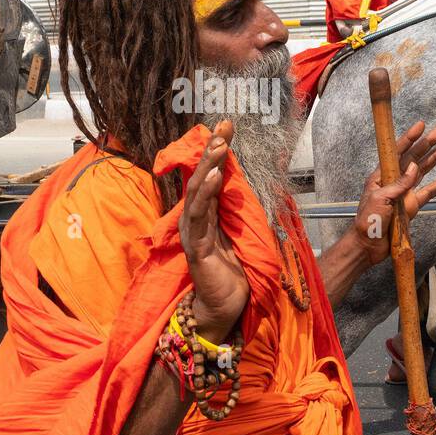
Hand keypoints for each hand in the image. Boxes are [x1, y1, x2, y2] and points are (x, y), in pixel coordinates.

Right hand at [179, 120, 248, 344]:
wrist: (223, 309)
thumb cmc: (232, 273)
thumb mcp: (238, 233)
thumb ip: (235, 209)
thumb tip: (243, 181)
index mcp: (204, 215)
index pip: (209, 175)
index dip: (216, 150)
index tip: (227, 126)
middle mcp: (194, 219)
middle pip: (200, 177)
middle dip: (212, 150)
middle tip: (223, 126)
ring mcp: (192, 232)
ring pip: (197, 192)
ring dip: (208, 166)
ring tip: (219, 146)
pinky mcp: (196, 248)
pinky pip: (199, 217)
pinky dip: (206, 195)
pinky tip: (214, 177)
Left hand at [350, 120, 435, 266]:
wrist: (368, 245)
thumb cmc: (368, 220)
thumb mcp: (381, 199)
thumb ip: (399, 184)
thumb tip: (414, 168)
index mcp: (382, 175)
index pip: (397, 152)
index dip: (409, 138)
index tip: (421, 125)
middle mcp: (394, 181)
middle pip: (414, 158)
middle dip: (427, 144)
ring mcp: (405, 193)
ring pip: (423, 171)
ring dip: (435, 159)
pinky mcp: (412, 206)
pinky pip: (429, 192)